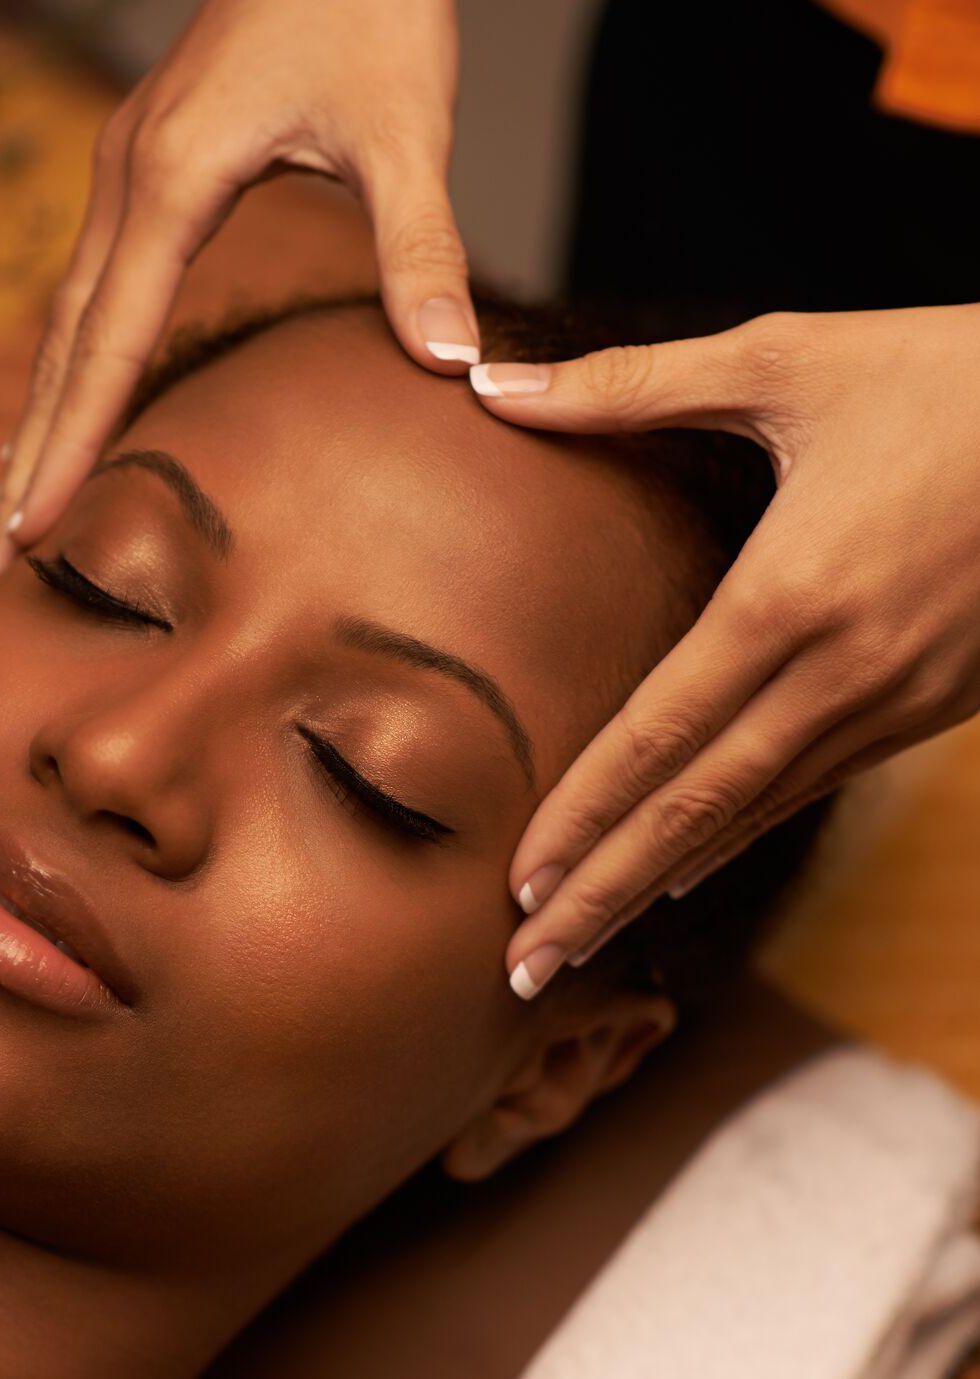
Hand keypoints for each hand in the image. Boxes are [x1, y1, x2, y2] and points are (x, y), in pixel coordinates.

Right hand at [0, 0, 471, 592]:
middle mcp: (125, 182)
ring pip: (63, 324)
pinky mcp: (146, 170)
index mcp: (171, 181)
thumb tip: (453, 364)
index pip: (106, 347)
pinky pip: (89, 292)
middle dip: (21, 461)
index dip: (67, 448)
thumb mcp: (408, 125)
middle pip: (59, 352)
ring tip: (7, 516)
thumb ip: (423, 246)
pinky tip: (69, 413)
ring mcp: (125, 174)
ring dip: (35, 423)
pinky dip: (71, 368)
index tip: (24, 533)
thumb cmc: (369, 2)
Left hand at [474, 304, 979, 998]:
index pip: (660, 735)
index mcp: (791, 595)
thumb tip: (491, 385)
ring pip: (754, 816)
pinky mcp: (936, 704)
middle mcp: (844, 670)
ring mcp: (898, 698)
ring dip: (659, 885)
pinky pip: (812, 789)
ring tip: (584, 944)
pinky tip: (683, 874)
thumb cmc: (949, 369)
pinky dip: (737, 838)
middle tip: (525, 973)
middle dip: (603, 895)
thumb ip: (630, 386)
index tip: (514, 887)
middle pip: (697, 809)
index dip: (582, 818)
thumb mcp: (788, 358)